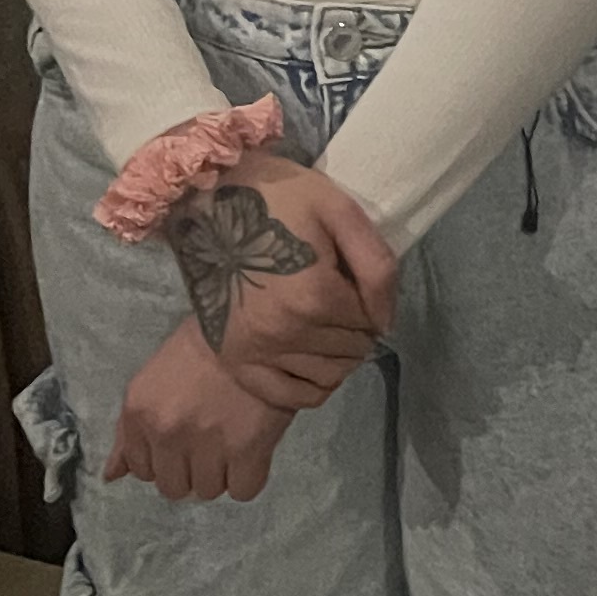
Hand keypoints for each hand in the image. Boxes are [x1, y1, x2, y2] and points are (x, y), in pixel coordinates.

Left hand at [106, 320, 292, 502]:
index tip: (182, 440)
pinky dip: (249, 476)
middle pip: (173, 487)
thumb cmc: (205, 344)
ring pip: (208, 490)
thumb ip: (129, 430)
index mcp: (139, 412)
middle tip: (210, 441)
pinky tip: (252, 451)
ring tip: (233, 440)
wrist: (256, 328)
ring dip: (222, 472)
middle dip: (191, 470)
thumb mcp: (153, 379)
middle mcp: (166, 433)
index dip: (164, 458)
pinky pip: (244, 490)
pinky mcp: (247, 450)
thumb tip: (112, 475)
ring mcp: (206, 444)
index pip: (142, 470)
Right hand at [162, 153, 397, 411]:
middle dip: (356, 327)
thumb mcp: (340, 212)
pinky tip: (310, 355)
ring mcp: (256, 351)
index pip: (370, 322)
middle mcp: (285, 333)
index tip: (349, 280)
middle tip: (337, 299)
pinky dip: (314, 383)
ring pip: (330, 376)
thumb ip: (377, 267)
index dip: (369, 301)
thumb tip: (385, 323)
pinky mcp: (236, 361)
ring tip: (325, 323)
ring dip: (339, 354)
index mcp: (314, 296)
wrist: (211, 199)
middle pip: (353, 350)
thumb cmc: (281, 199)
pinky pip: (294, 397)